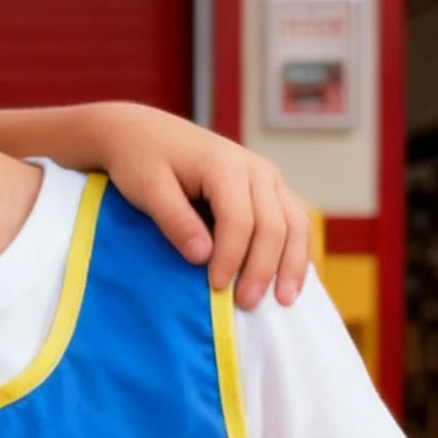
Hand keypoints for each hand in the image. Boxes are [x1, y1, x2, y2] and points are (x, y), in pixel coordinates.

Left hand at [96, 105, 311, 309]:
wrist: (144, 133)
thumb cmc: (141, 160)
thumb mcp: (147, 188)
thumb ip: (175, 220)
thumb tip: (202, 257)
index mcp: (225, 165)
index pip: (240, 220)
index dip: (232, 257)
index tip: (217, 288)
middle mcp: (256, 168)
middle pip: (274, 225)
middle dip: (263, 268)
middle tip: (246, 304)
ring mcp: (267, 177)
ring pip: (295, 223)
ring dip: (291, 263)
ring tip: (283, 300)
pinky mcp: (269, 188)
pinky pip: (294, 220)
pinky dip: (296, 250)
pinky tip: (291, 279)